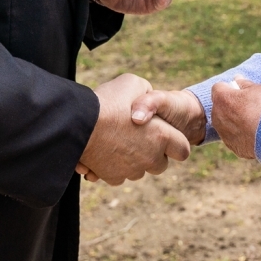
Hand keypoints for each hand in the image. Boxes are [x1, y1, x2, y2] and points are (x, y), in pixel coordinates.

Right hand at [76, 74, 191, 184]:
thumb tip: (145, 105)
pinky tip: (104, 150)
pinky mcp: (113, 177)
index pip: (182, 150)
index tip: (166, 138)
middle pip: (160, 164)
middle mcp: (150, 158)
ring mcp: (132, 170)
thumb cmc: (107, 101)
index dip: (176, 144)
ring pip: (138, 170)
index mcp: (162, 136)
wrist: (77, 124)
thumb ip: (146, 95)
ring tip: (117, 141)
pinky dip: (113, 166)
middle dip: (153, 153)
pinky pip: (118, 175)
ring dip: (133, 160)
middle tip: (138, 138)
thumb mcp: (133, 83)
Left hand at [211, 78, 260, 159]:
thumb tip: (237, 78)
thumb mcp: (257, 89)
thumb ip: (244, 83)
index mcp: (221, 98)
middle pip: (219, 106)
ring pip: (223, 122)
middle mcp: (216, 115)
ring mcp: (222, 132)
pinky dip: (239, 134)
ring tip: (252, 121)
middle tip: (247, 106)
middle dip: (229, 105)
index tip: (240, 91)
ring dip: (232, 120)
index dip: (229, 88)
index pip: (218, 88)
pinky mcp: (230, 145)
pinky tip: (253, 133)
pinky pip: (231, 136)